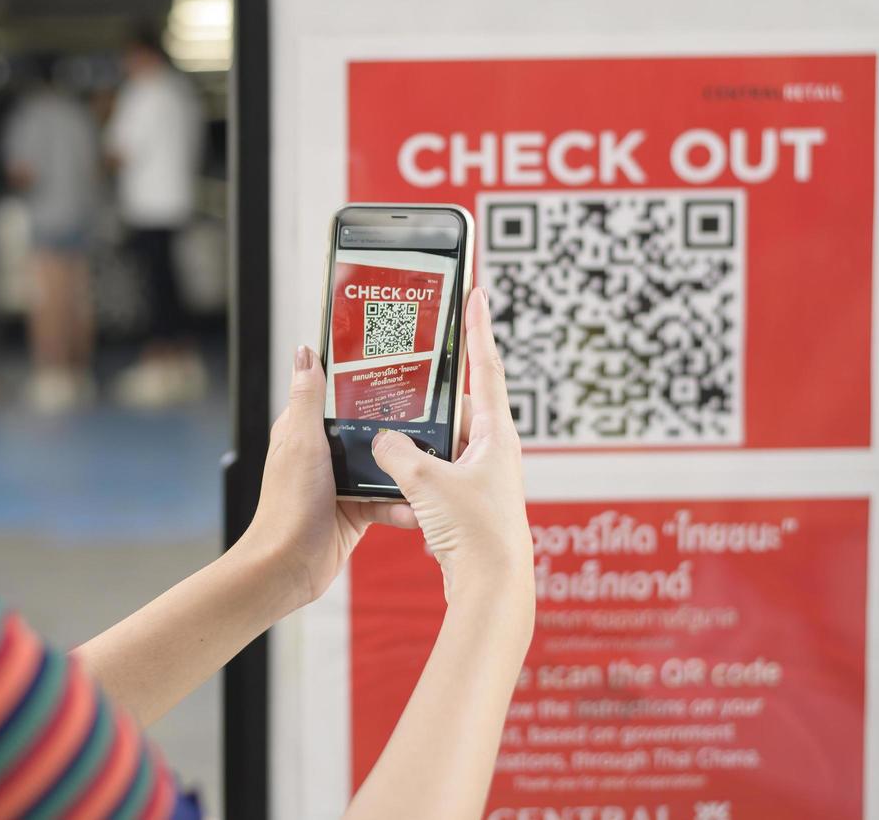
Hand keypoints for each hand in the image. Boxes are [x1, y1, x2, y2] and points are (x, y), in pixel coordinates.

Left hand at [236, 345, 417, 613]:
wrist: (288, 567)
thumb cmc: (288, 505)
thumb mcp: (301, 443)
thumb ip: (308, 399)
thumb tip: (305, 352)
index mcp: (305, 430)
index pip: (335, 393)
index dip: (362, 379)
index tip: (396, 366)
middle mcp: (323, 452)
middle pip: (367, 428)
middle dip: (397, 425)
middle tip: (433, 415)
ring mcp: (341, 482)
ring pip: (382, 465)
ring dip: (405, 469)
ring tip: (433, 465)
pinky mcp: (356, 509)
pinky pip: (386, 500)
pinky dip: (401, 505)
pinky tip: (416, 508)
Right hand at [370, 286, 532, 602]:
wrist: (492, 587)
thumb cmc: (475, 532)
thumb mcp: (426, 483)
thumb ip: (397, 453)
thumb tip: (382, 440)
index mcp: (496, 434)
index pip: (485, 366)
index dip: (478, 327)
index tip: (476, 292)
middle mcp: (493, 451)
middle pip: (460, 401)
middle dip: (436, 381)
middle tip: (417, 351)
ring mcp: (481, 477)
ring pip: (443, 440)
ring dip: (418, 432)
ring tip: (389, 414)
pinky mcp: (467, 503)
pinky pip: (435, 471)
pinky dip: (414, 467)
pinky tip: (389, 470)